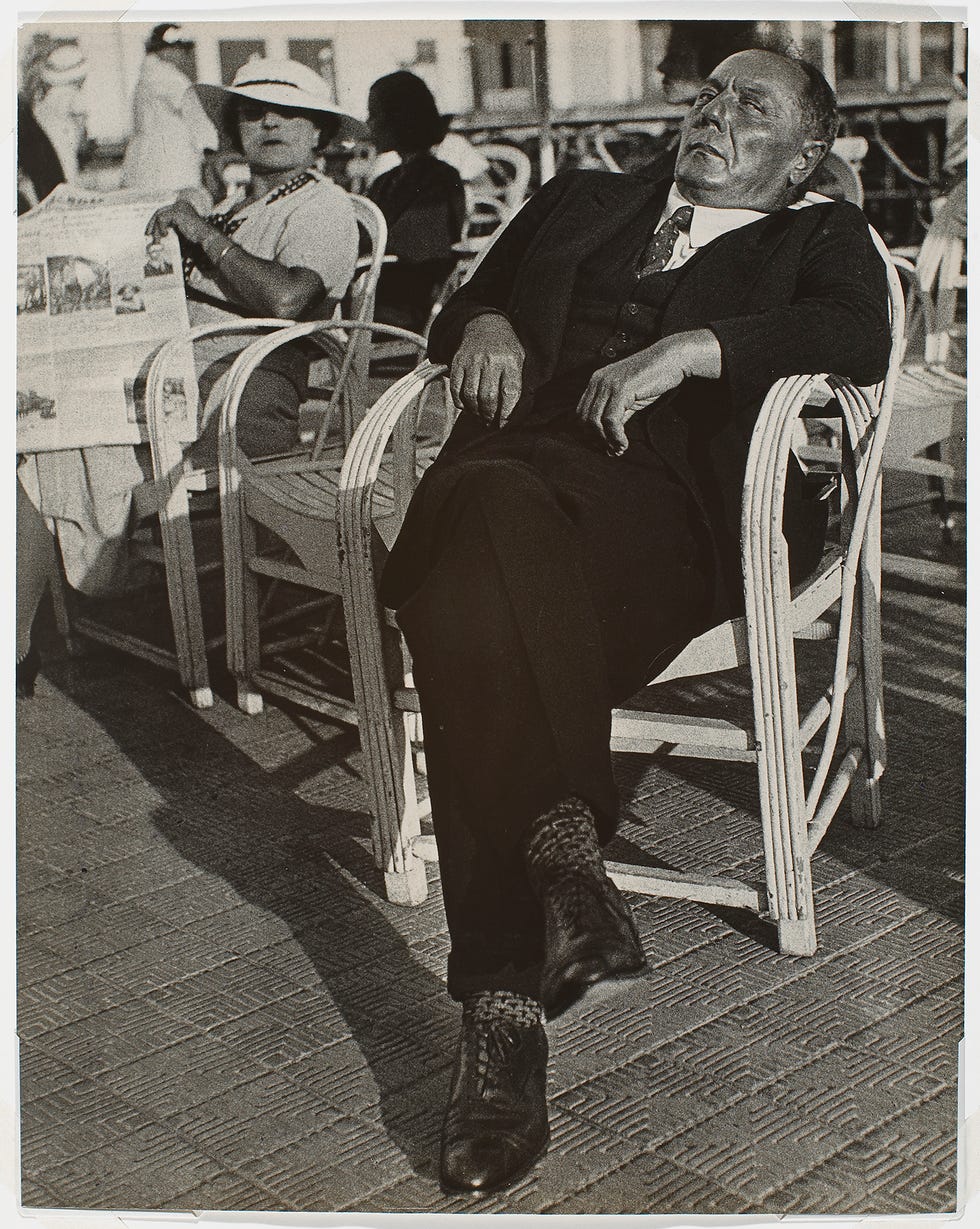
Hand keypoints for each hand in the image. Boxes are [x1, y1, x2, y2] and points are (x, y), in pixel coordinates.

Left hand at [146, 198, 208, 246]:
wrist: (206, 237)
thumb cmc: (196, 237)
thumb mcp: (181, 230)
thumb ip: (171, 227)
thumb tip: (158, 232)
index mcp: (182, 207)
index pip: (164, 211)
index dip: (155, 222)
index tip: (151, 232)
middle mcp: (179, 204)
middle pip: (160, 212)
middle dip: (152, 224)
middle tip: (148, 234)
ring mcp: (178, 206)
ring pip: (159, 216)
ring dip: (156, 229)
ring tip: (158, 239)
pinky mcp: (176, 212)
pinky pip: (162, 219)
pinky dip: (161, 228)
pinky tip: (166, 235)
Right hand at [449, 313, 524, 426]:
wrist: (485, 325)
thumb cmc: (505, 349)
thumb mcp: (518, 360)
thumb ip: (515, 383)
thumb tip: (509, 413)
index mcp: (510, 362)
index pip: (510, 393)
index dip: (507, 413)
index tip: (504, 423)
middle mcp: (491, 361)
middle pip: (488, 397)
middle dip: (490, 415)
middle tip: (490, 422)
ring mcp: (472, 361)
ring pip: (471, 396)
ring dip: (475, 412)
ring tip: (480, 416)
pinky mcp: (458, 363)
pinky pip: (456, 389)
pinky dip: (461, 403)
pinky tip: (467, 407)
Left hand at [575, 329, 721, 454]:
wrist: (671, 359)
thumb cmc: (653, 378)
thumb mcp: (629, 398)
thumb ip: (617, 415)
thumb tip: (609, 440)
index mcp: (596, 381)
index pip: (582, 413)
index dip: (590, 433)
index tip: (605, 446)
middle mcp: (598, 381)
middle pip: (585, 419)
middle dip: (597, 439)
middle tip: (613, 451)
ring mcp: (608, 384)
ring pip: (595, 422)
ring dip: (607, 441)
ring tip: (619, 449)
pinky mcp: (621, 389)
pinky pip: (610, 420)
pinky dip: (616, 436)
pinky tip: (624, 443)